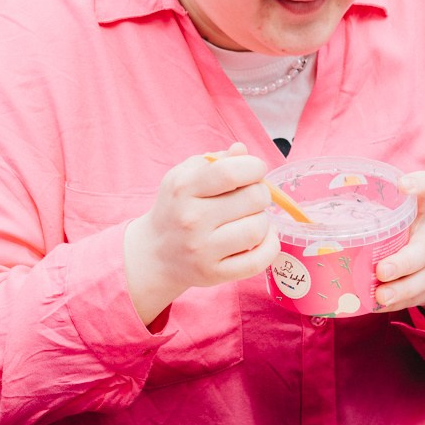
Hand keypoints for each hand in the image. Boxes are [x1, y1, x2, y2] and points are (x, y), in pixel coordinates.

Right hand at [123, 143, 278, 325]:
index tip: (255, 171)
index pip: (231, 172)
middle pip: (253, 199)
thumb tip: (242, 150)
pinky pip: (258, 261)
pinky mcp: (214, 274)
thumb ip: (216, 161)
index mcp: (184, 188)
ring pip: (258, 229)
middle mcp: (191, 219)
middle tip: (252, 198)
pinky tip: (261, 238)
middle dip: (261, 193)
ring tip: (250, 218)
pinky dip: (269, 246)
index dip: (254, 167)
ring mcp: (203, 250)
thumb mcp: (185, 176)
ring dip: (263, 220)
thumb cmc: (177, 207)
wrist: (155, 253)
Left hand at [374, 171, 424, 320]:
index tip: (403, 185)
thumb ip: (363, 213)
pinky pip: (416, 297)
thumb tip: (304, 217)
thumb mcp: (390, 216)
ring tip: (380, 296)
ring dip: (400, 289)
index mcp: (421, 211)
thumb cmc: (397, 232)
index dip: (422, 185)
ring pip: (423, 278)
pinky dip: (397, 302)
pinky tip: (379, 305)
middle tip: (381, 271)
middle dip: (403, 262)